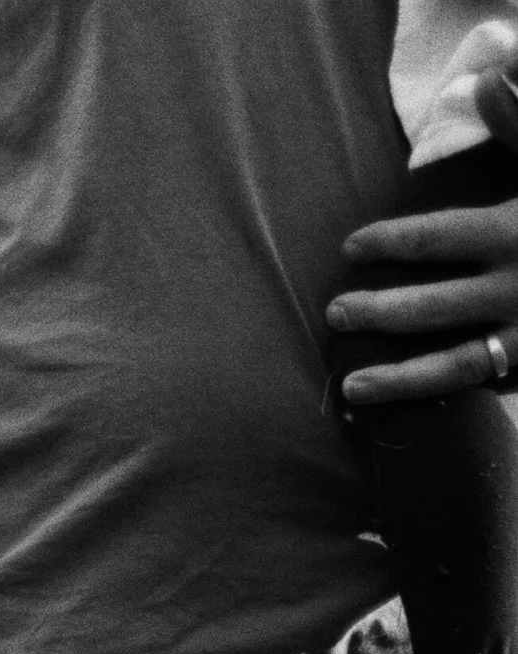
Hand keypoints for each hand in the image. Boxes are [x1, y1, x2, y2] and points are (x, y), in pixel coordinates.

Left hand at [329, 197, 517, 403]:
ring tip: (352, 387)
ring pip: (456, 365)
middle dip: (377, 312)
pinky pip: (490, 385)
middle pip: (430, 307)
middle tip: (334, 313)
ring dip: (400, 379)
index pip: (436, 238)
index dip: (388, 244)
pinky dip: (447, 397)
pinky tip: (408, 406)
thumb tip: (488, 76)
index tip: (351, 249)